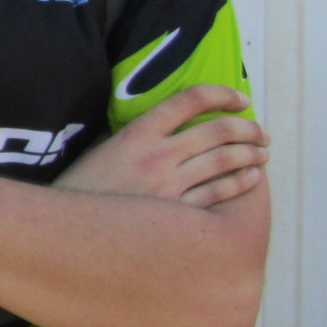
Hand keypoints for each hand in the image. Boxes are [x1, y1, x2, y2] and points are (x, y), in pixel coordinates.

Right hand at [56, 85, 266, 208]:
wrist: (63, 232)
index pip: (189, 100)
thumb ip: (135, 138)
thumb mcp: (102, 151)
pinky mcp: (174, 215)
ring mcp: (168, 186)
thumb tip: (166, 128)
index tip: (241, 99)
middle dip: (248, 128)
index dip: (222, 94)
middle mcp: (157, 155)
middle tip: (260, 132)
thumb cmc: (80, 192)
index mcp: (137, 133)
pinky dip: (241, 183)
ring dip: (251, 154)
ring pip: (224, 161)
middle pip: (217, 131)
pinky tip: (251, 178)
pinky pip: (218, 194)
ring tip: (263, 153)